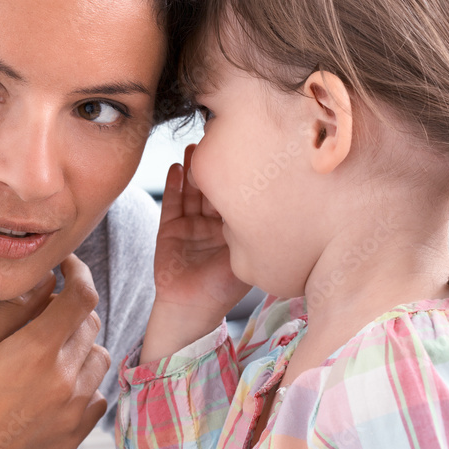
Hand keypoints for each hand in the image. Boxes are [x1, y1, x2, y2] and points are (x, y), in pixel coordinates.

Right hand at [0, 254, 109, 448]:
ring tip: (47, 352)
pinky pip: (97, 395)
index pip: (82, 295)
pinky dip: (83, 383)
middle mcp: (65, 379)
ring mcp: (74, 409)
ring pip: (98, 358)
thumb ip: (14, 308)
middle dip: (71, 309)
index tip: (66, 266)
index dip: (78, 272)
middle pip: (91, 323)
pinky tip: (54, 385)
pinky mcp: (74, 434)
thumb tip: (46, 281)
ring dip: (80, 345)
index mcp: (38, 350)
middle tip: (41, 313)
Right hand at [140, 144, 250, 362]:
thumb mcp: (248, 256)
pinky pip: (172, 202)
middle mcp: (214, 223)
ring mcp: (191, 223)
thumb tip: (279, 203)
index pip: (241, 194)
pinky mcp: (169, 228)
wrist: (191, 310)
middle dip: (217, 164)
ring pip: (193, 190)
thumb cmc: (223, 289)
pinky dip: (173, 185)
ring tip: (196, 146)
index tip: (247, 150)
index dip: (243, 174)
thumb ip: (257, 232)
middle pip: (216, 186)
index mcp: (236, 228)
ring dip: (194, 169)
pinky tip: (176, 168)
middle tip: (219, 138)